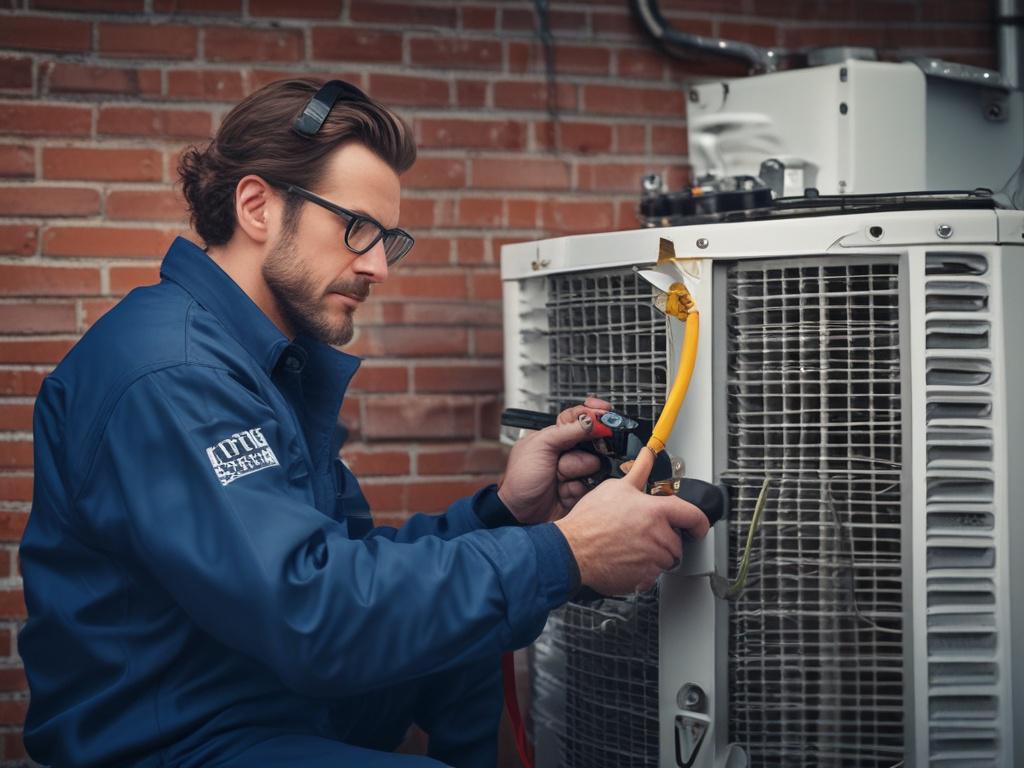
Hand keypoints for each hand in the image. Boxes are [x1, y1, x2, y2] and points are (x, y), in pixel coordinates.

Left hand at [497, 397, 611, 524]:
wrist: (520, 512)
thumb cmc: (521, 477)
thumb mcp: (539, 446)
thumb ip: (566, 431)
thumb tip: (591, 420)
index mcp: (556, 435)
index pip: (580, 417)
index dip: (594, 414)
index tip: (605, 412)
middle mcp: (568, 451)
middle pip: (593, 442)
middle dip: (582, 452)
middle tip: (567, 460)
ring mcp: (576, 470)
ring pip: (593, 464)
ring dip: (576, 472)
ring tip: (558, 478)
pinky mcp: (582, 488)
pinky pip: (592, 484)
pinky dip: (577, 488)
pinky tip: (563, 491)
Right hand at [554, 448, 709, 595]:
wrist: (572, 550)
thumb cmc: (590, 521)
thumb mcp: (615, 487)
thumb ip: (638, 471)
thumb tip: (647, 456)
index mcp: (656, 512)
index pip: (693, 516)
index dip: (699, 522)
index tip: (698, 526)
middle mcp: (659, 536)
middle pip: (677, 542)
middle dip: (665, 539)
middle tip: (642, 533)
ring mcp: (652, 560)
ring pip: (665, 560)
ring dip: (654, 555)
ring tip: (631, 545)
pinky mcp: (643, 579)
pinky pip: (652, 576)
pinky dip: (643, 570)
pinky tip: (625, 559)